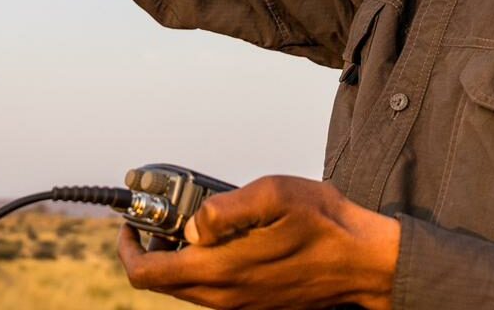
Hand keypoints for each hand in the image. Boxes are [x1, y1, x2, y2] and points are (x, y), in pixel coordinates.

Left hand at [118, 176, 399, 309]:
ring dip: (178, 258)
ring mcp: (240, 305)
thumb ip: (223, 208)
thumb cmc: (325, 223)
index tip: (132, 222)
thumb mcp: (274, 194)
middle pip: (162, 283)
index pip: (146, 273)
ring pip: (186, 288)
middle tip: (163, 218)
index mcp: (220, 271)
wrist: (365, 263)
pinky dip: (205, 266)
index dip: (128, 247)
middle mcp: (224, 297)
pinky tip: (226, 239)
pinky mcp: (255, 304)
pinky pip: (212, 291)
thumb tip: (191, 225)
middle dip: (152, 249)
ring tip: (195, 224)